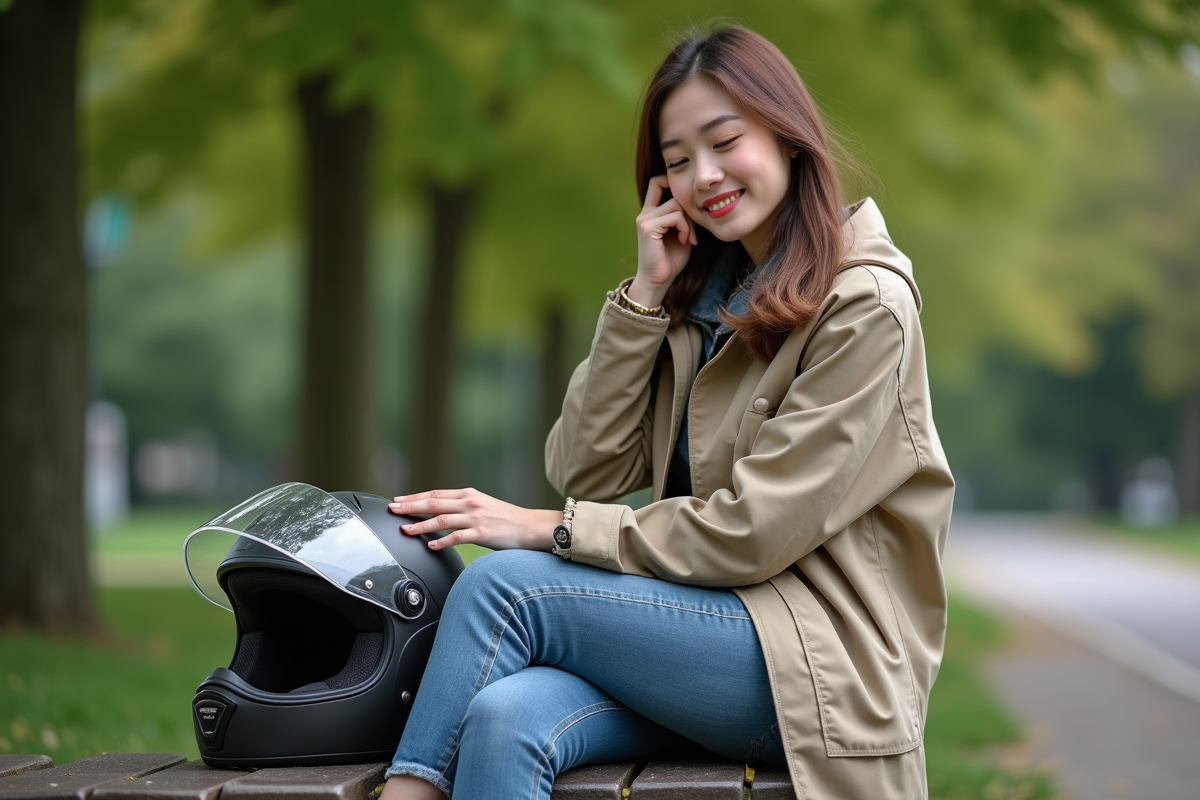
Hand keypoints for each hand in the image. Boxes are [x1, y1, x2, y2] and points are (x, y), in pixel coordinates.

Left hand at [388, 488, 563, 551]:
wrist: (530, 526)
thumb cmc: (507, 519)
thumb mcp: (483, 505)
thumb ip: (463, 507)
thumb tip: (442, 513)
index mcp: (469, 495)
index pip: (436, 493)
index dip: (415, 497)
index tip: (398, 500)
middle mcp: (470, 503)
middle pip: (434, 503)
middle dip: (411, 506)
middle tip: (393, 509)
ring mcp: (475, 518)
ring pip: (441, 520)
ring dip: (421, 525)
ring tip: (405, 529)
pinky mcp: (482, 533)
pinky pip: (457, 537)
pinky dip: (442, 541)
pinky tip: (430, 545)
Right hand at [631, 175, 696, 306]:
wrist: (658, 281)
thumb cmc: (671, 260)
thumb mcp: (681, 233)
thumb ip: (684, 217)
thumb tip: (697, 202)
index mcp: (651, 212)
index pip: (658, 182)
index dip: (673, 184)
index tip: (689, 206)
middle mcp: (645, 213)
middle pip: (672, 192)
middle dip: (688, 209)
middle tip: (692, 230)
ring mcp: (645, 219)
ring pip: (676, 204)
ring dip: (689, 222)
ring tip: (689, 238)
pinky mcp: (648, 227)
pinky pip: (675, 216)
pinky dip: (685, 227)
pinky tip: (685, 240)